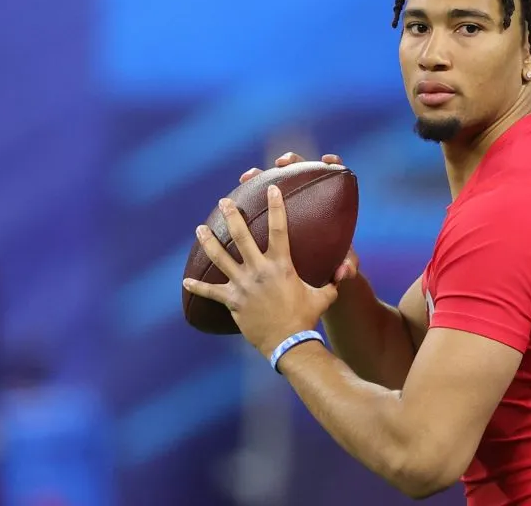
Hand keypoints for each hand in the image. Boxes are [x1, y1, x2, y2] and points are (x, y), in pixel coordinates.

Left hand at [182, 189, 338, 357]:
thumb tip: (345, 271)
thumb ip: (333, 281)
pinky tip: (185, 282)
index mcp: (281, 265)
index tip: (271, 188)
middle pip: (241, 237)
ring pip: (220, 258)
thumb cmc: (307, 317)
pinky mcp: (232, 301)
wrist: (288, 341)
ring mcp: (243, 285)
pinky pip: (211, 292)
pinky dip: (198, 287)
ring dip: (209, 241)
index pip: (278, 229)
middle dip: (232, 216)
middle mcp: (259, 270)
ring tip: (199, 228)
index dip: (276, 207)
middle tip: (224, 201)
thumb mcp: (324, 296)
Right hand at [240, 152, 359, 283]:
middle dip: (290, 161)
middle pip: (300, 169)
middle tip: (280, 163)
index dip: (333, 162)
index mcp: (330, 204)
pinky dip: (246, 199)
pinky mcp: (271, 212)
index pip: (334, 174)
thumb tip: (343, 272)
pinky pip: (256, 200)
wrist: (319, 271)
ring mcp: (288, 202)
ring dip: (259, 175)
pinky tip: (235, 200)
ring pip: (273, 181)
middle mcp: (308, 197)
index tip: (327, 160)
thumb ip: (348, 267)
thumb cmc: (335, 264)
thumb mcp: (343, 267)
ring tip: (247, 177)